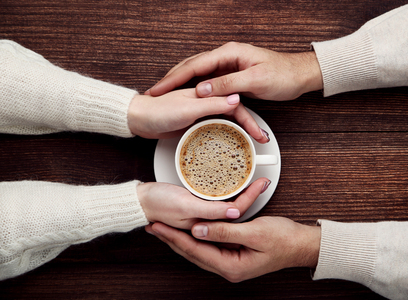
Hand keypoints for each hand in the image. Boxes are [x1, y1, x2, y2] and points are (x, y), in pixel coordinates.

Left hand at [127, 89, 268, 142]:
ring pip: (227, 120)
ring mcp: (201, 112)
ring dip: (240, 130)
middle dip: (249, 127)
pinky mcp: (194, 122)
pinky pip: (215, 127)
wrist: (139, 119)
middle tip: (260, 141)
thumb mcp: (189, 108)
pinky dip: (226, 134)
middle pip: (234, 114)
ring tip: (251, 142)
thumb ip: (213, 104)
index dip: (249, 121)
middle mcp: (206, 101)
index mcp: (207, 94)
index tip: (259, 134)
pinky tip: (230, 141)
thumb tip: (236, 98)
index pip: (236, 107)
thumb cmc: (158, 111)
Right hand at [138, 178, 270, 229]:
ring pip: (227, 209)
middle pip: (234, 211)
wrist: (139, 200)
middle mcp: (206, 224)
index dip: (251, 197)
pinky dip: (227, 198)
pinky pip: (217, 206)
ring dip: (240, 197)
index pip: (236, 212)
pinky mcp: (196, 210)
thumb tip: (236, 213)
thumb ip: (211, 211)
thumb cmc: (157, 203)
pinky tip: (232, 192)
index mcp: (205, 227)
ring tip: (252, 184)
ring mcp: (201, 218)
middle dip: (250, 197)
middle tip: (262, 181)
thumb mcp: (185, 205)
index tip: (262, 183)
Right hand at [148, 42, 322, 100]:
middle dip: (172, 79)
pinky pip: (208, 82)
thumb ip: (227, 84)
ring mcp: (228, 66)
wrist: (299, 75)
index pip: (194, 65)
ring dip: (181, 84)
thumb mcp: (255, 81)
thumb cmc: (282, 75)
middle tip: (155, 92)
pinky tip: (187, 97)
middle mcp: (226, 57)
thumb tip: (202, 89)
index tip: (160, 89)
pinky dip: (195, 89)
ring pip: (198, 74)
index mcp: (229, 53)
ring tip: (165, 94)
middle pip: (191, 68)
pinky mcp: (232, 76)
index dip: (174, 78)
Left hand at [149, 216, 320, 281]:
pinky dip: (195, 237)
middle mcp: (229, 268)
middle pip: (192, 253)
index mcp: (232, 266)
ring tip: (163, 228)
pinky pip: (208, 246)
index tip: (159, 226)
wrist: (301, 245)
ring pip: (198, 250)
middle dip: (172, 239)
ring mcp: (231, 262)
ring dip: (180, 238)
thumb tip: (198, 229)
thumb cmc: (283, 239)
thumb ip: (224, 231)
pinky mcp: (234, 254)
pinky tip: (186, 230)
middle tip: (154, 227)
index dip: (175, 237)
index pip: (195, 251)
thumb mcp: (254, 233)